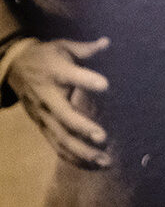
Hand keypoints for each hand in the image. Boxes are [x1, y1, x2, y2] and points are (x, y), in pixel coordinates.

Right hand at [7, 37, 111, 168]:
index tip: (106, 84)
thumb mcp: (63, 46)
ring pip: (60, 137)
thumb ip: (85, 49)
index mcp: (55, 72)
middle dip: (83, 128)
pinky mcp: (41, 126)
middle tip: (103, 137)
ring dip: (81, 150)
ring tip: (104, 159)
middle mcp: (47, 96)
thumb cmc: (46, 56)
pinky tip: (90, 164)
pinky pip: (55, 144)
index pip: (71, 76)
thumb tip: (107, 42)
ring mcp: (43, 115)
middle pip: (64, 116)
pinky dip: (72, 156)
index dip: (87, 80)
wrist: (14, 68)